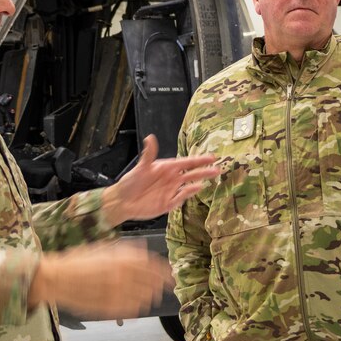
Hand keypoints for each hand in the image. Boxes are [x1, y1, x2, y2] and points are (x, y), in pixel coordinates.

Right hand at [28, 239, 174, 318]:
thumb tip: (144, 250)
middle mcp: (123, 277)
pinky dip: (138, 306)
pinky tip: (138, 304)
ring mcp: (117, 293)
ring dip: (151, 296)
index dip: (164, 271)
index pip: (153, 266)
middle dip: (161, 285)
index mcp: (122, 260)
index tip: (170, 274)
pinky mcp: (110, 308)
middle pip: (152, 283)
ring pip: (145, 298)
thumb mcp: (103, 249)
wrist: (57, 279)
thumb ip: (126, 251)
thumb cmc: (78, 261)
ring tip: (153, 296)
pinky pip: (132, 309)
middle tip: (165, 287)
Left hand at [102, 135, 218, 223]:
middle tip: (218, 168)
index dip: (199, 160)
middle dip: (205, 170)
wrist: (122, 202)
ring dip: (201, 181)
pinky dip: (190, 193)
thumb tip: (150, 137)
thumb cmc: (130, 183)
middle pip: (191, 174)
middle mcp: (171, 179)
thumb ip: (149, 154)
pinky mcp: (169, 203)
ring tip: (213, 177)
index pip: (186, 163)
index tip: (212, 157)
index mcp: (166, 168)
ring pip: (190, 185)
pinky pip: (182, 197)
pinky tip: (198, 188)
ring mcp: (171, 191)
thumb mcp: (140, 168)